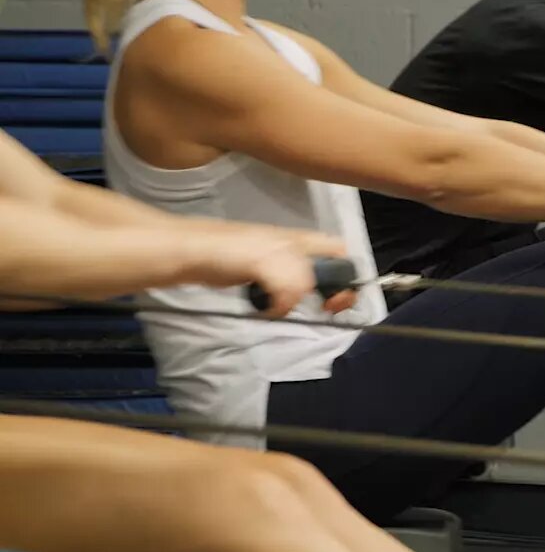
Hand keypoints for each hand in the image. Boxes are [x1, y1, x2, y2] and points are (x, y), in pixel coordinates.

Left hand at [191, 230, 356, 318]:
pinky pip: (282, 292)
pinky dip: (281, 304)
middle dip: (330, 291)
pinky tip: (267, 307)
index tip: (335, 298)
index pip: (341, 253)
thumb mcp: (269, 260)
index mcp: (302, 241)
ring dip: (303, 300)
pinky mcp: (259, 278)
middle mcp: (296, 250)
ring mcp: (277, 264)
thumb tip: (298, 302)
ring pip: (305, 283)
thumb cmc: (229, 251)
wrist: (190, 255)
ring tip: (286, 310)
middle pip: (329, 270)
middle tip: (322, 310)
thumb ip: (293, 280)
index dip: (347, 274)